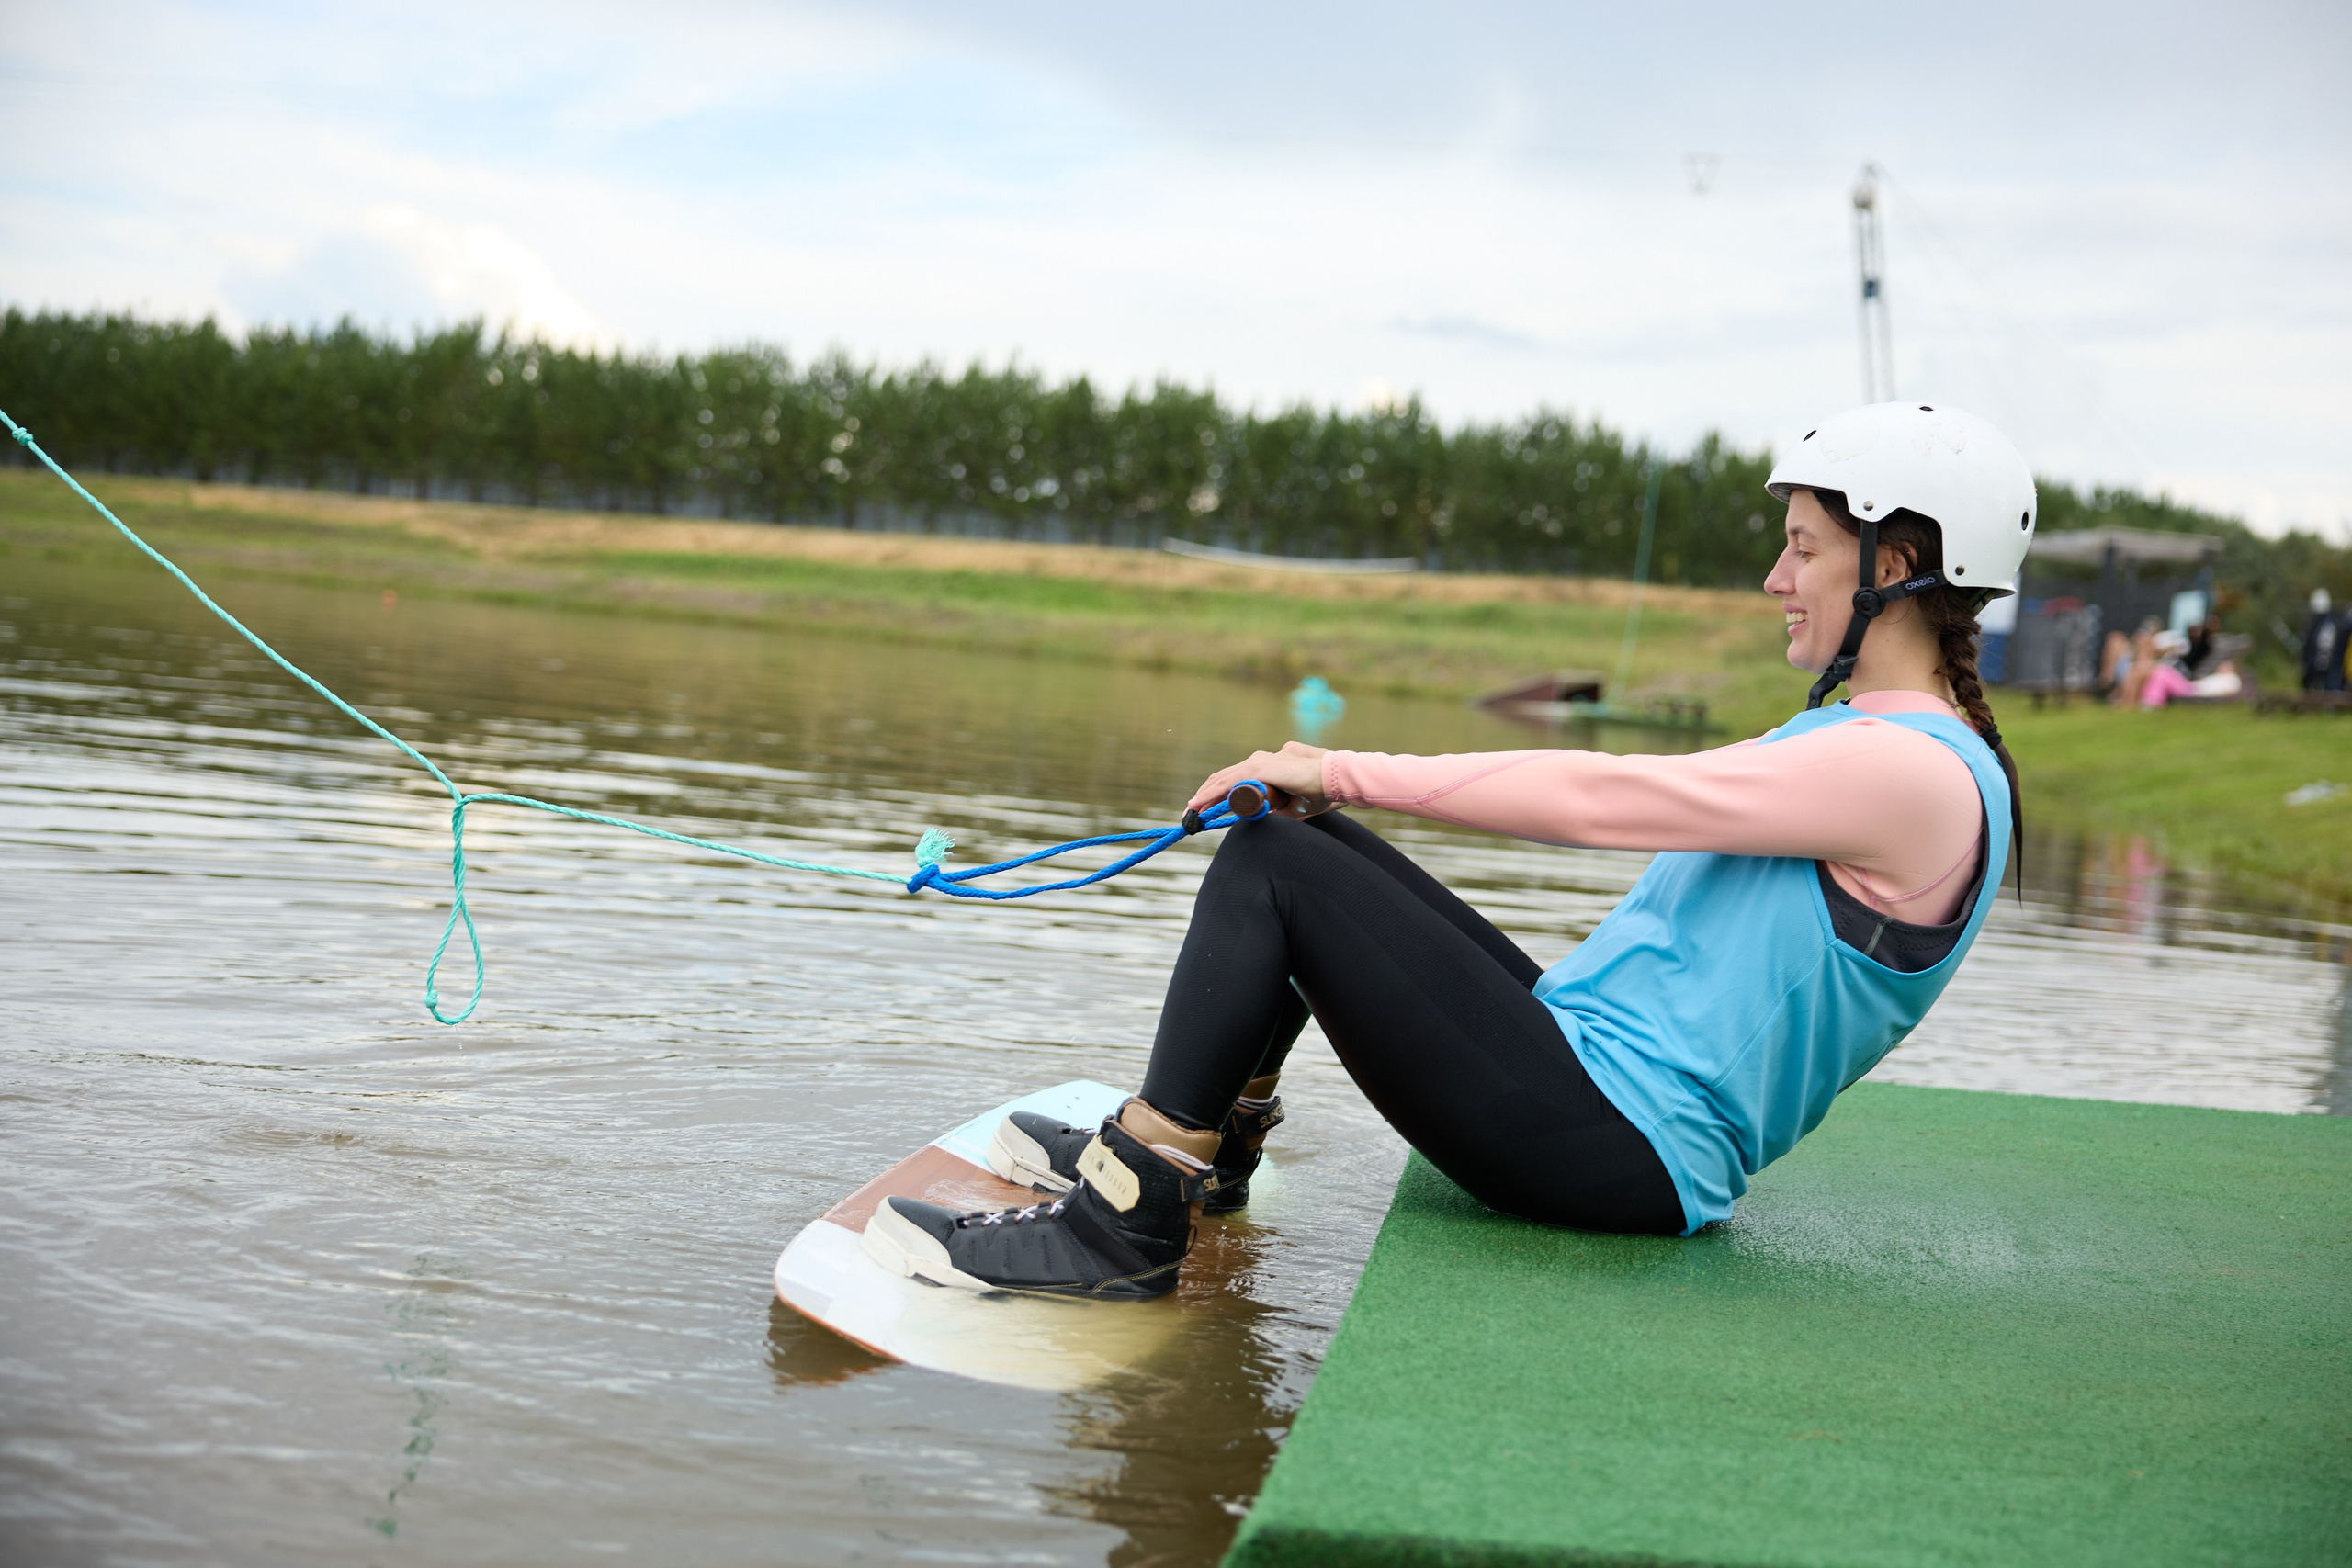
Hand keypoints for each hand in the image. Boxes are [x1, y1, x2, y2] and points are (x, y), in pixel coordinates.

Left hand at [1188, 741, 1333, 817]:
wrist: (1335, 780)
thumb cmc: (1320, 792)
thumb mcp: (1293, 806)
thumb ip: (1278, 809)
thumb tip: (1267, 818)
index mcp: (1268, 766)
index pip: (1236, 779)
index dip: (1218, 792)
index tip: (1205, 807)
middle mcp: (1261, 760)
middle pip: (1225, 777)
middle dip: (1206, 794)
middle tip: (1191, 810)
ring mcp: (1260, 762)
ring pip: (1223, 779)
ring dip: (1204, 795)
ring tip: (1190, 809)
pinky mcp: (1260, 769)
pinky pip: (1229, 782)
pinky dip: (1211, 793)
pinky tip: (1199, 802)